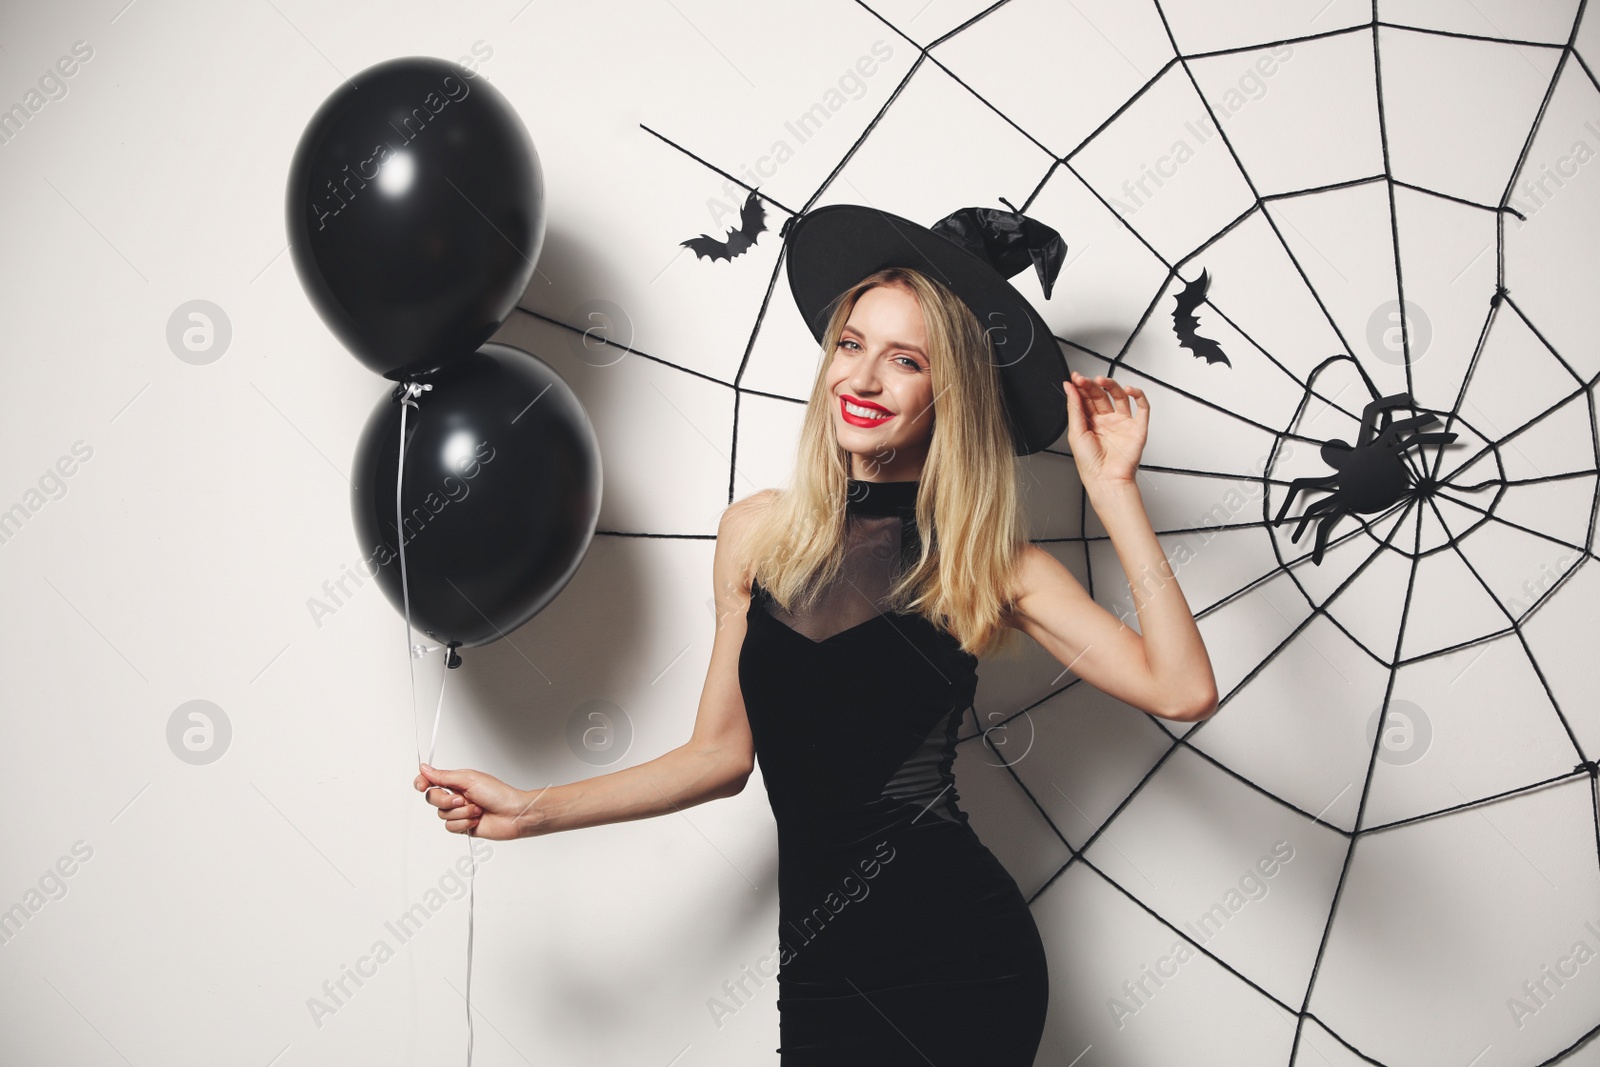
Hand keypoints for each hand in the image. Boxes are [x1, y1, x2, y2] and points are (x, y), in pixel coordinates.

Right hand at [415, 763, 530, 839]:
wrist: (514, 814)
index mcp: (458, 782)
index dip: (422, 783)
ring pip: (442, 815)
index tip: (422, 786)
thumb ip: (444, 776)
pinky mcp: (464, 826)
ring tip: (477, 809)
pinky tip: (477, 819)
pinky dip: (464, 823)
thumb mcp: (469, 779)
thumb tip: (424, 769)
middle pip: (433, 799)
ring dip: (461, 812)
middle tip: (462, 799)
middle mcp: (457, 796)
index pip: (431, 781)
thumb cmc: (499, 794)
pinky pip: (450, 827)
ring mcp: (460, 812)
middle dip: (446, 800)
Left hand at [1062, 371, 1148, 493]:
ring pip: (1120, 397)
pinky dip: (1138, 395)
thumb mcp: (1076, 432)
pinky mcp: (1137, 428)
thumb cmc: (1090, 463)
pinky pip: (1142, 408)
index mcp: (1091, 422)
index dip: (1081, 387)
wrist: (1106, 480)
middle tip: (1084, 379)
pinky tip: (1129, 389)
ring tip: (1102, 380)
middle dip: (1092, 385)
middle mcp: (1107, 421)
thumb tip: (1069, 387)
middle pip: (1101, 395)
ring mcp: (1122, 423)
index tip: (1075, 378)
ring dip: (1112, 385)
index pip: (1087, 399)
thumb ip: (1074, 408)